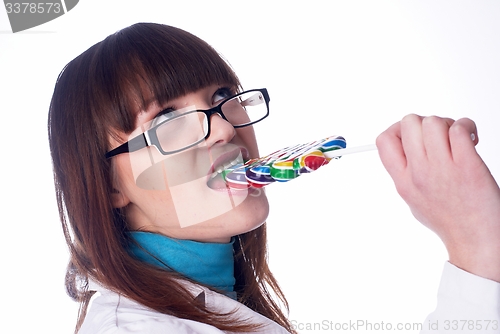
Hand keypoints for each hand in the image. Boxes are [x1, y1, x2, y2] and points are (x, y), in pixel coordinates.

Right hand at [376, 114, 499, 281]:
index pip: (384, 141)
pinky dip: (466, 127)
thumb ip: (405, 174)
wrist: (477, 240)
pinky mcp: (467, 165)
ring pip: (433, 122)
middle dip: (424, 122)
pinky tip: (471, 139)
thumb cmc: (449, 221)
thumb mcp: (413, 199)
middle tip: (437, 136)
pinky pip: (459, 129)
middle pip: (409, 123)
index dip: (397, 129)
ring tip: (456, 138)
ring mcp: (442, 168)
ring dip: (447, 124)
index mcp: (403, 181)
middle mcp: (419, 173)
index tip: (412, 134)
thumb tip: (403, 147)